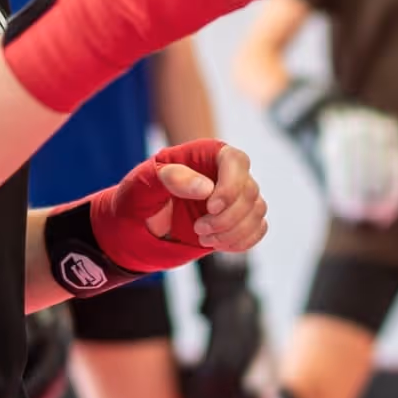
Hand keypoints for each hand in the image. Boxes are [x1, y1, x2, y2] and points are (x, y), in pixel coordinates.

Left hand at [145, 144, 267, 253]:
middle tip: (198, 229)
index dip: (230, 185)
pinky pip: (258, 228)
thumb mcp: (142, 185)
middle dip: (227, 218)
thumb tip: (206, 186)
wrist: (141, 225)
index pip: (234, 160)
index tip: (211, 207)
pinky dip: (241, 241)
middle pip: (248, 190)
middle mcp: (223, 170)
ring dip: (233, 232)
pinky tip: (217, 244)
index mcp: (202, 153)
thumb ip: (170, 178)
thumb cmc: (140, 197)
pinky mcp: (239, 216)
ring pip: (256, 210)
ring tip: (202, 237)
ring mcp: (234, 193)